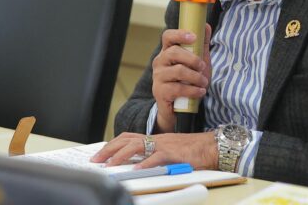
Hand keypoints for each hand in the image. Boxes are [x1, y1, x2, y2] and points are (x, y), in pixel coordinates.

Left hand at [91, 131, 217, 169]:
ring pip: (137, 147)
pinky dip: (145, 164)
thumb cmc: (193, 149)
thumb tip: (138, 163)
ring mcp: (164, 145)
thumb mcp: (170, 149)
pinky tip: (137, 170)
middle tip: (96, 160)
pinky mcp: (173, 153)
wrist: (211, 146)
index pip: (128, 137)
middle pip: (126, 140)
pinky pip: (156, 157)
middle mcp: (156, 139)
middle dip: (109, 150)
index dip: (112, 145)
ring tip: (109, 166)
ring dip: (120, 156)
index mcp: (155, 138)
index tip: (100, 154)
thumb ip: (155, 153)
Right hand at [152, 25, 211, 132]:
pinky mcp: (160, 92)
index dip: (179, 34)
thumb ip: (201, 44)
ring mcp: (158, 77)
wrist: (179, 108)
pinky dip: (193, 90)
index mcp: (168, 51)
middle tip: (202, 66)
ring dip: (195, 77)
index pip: (167, 36)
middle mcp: (160, 62)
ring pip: (178, 71)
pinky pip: (178, 88)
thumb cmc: (188, 80)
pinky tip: (200, 92)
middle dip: (192, 59)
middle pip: (173, 52)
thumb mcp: (198, 61)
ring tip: (204, 82)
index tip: (193, 37)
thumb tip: (206, 25)